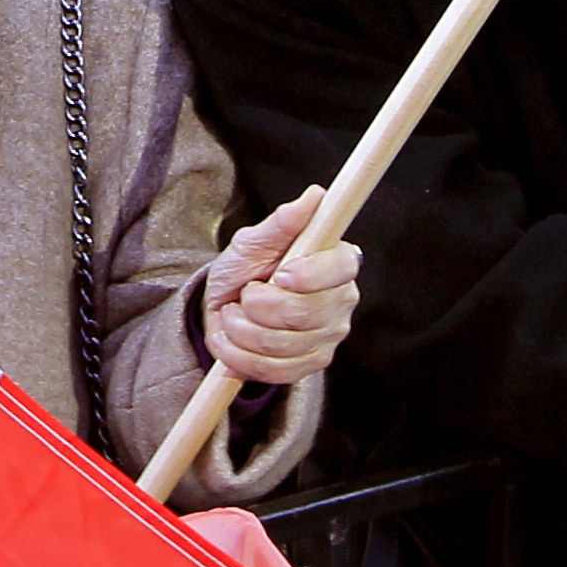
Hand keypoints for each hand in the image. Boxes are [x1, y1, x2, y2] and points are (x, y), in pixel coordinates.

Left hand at [197, 184, 360, 386]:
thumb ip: (282, 222)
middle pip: (304, 312)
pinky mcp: (308, 366)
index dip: (310, 274)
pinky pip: (273, 370)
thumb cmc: (246, 268)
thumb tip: (315, 196)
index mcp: (336, 264)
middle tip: (245, 293)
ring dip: (241, 329)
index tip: (280, 274)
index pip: (341, 268)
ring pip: (281, 344)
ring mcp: (327, 338)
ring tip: (233, 314)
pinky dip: (239, 356)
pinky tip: (230, 340)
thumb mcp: (254, 241)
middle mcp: (341, 302)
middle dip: (258, 304)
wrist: (224, 308)